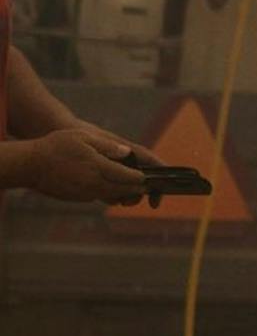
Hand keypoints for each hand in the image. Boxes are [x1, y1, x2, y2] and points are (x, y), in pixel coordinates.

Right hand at [27, 130, 146, 204]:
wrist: (30, 165)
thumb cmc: (56, 147)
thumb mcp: (84, 138)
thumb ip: (107, 147)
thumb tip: (126, 153)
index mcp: (98, 168)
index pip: (127, 177)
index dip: (140, 178)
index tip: (147, 178)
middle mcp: (93, 184)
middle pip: (122, 191)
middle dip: (136, 190)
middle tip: (145, 187)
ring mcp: (84, 193)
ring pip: (110, 196)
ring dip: (122, 194)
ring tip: (132, 188)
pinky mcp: (77, 197)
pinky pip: (97, 197)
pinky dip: (107, 193)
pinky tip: (110, 186)